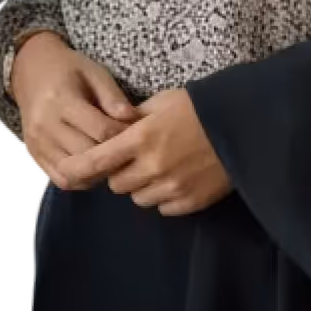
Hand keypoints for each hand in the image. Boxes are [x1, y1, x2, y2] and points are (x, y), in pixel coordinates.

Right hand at [9, 31, 142, 189]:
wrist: (30, 71)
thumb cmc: (68, 69)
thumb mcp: (94, 72)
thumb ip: (113, 97)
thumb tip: (133, 121)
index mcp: (61, 100)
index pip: (101, 130)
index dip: (124, 136)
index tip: (138, 134)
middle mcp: (45, 125)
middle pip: (87, 155)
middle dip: (113, 158)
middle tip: (129, 153)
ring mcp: (37, 143)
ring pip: (74, 174)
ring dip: (98, 174)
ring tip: (112, 163)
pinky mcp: (33, 155)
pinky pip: (60, 179)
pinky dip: (81, 180)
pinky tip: (94, 170)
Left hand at [54, 87, 233, 216]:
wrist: (242, 125)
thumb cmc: (198, 108)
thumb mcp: (160, 102)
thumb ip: (131, 119)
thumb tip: (111, 129)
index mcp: (140, 138)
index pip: (97, 161)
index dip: (79, 169)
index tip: (67, 172)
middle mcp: (153, 166)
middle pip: (116, 184)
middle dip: (119, 173)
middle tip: (133, 160)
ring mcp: (173, 187)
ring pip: (139, 199)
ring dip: (141, 186)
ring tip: (158, 168)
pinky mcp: (191, 202)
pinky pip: (163, 208)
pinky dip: (164, 197)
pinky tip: (176, 179)